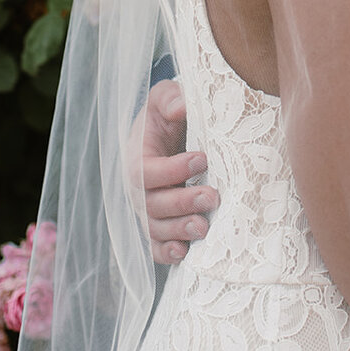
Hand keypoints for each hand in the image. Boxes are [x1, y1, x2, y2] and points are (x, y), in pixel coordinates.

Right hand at [126, 79, 217, 264]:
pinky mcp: (160, 226)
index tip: (202, 158)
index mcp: (136, 157)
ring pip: (155, 229)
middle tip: (213, 197)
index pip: (147, 170)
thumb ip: (171, 98)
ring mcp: (148, 210)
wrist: (174, 133)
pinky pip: (156, 247)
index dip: (172, 169)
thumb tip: (180, 108)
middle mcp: (138, 189)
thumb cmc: (170, 114)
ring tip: (204, 227)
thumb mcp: (167, 97)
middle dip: (182, 203)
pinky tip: (185, 253)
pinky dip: (167, 253)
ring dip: (179, 230)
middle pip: (152, 204)